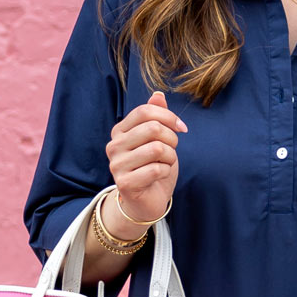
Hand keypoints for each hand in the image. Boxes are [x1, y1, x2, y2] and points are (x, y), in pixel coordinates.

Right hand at [105, 89, 185, 227]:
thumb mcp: (157, 139)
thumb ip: (156, 116)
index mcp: (120, 131)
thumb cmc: (153, 167)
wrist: (146, 201)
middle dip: (172, 139)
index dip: (169, 117)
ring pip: (156, 149)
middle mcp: (114, 145)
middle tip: (172, 150)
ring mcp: (117, 165)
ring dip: (170, 157)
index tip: (182, 129)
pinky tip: (161, 176)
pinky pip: (156, 169)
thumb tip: (158, 95)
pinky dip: (166, 171)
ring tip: (166, 163)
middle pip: (152, 128)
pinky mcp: (125, 183)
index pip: (145, 111)